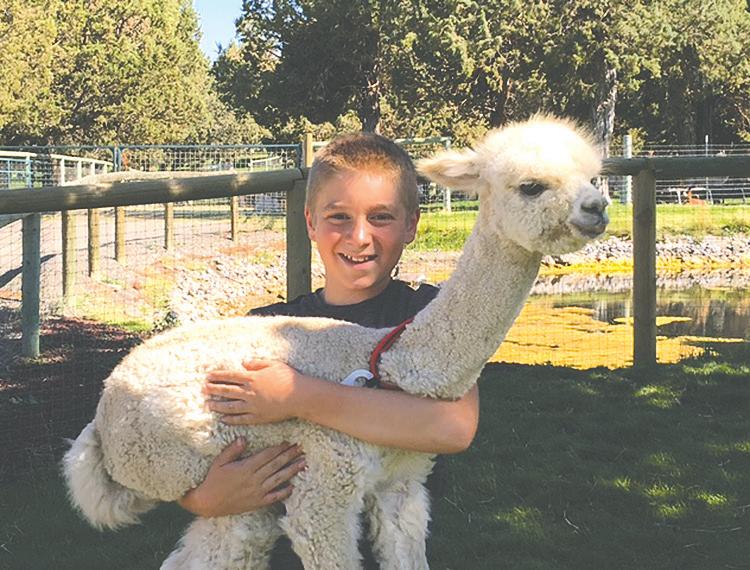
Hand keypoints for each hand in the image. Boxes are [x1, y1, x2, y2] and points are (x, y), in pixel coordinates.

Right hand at [178, 438, 305, 516]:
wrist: (208, 503)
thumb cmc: (213, 480)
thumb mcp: (220, 461)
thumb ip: (233, 450)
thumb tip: (244, 438)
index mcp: (246, 468)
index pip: (267, 456)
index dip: (279, 448)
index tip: (288, 442)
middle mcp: (254, 480)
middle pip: (276, 465)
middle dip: (290, 456)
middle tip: (301, 448)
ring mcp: (257, 492)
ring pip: (278, 480)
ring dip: (292, 471)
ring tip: (303, 464)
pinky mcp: (257, 503)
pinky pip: (273, 497)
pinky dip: (284, 492)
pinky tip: (292, 486)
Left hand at [204, 359, 303, 424]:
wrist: (299, 396)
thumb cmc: (288, 378)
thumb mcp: (273, 365)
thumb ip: (257, 364)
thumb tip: (243, 363)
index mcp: (252, 378)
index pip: (230, 376)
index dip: (218, 376)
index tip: (208, 376)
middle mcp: (249, 392)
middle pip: (227, 390)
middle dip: (214, 389)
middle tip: (203, 389)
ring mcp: (253, 406)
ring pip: (230, 406)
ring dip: (218, 405)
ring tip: (208, 405)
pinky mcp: (258, 417)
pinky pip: (241, 419)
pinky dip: (230, 419)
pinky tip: (223, 419)